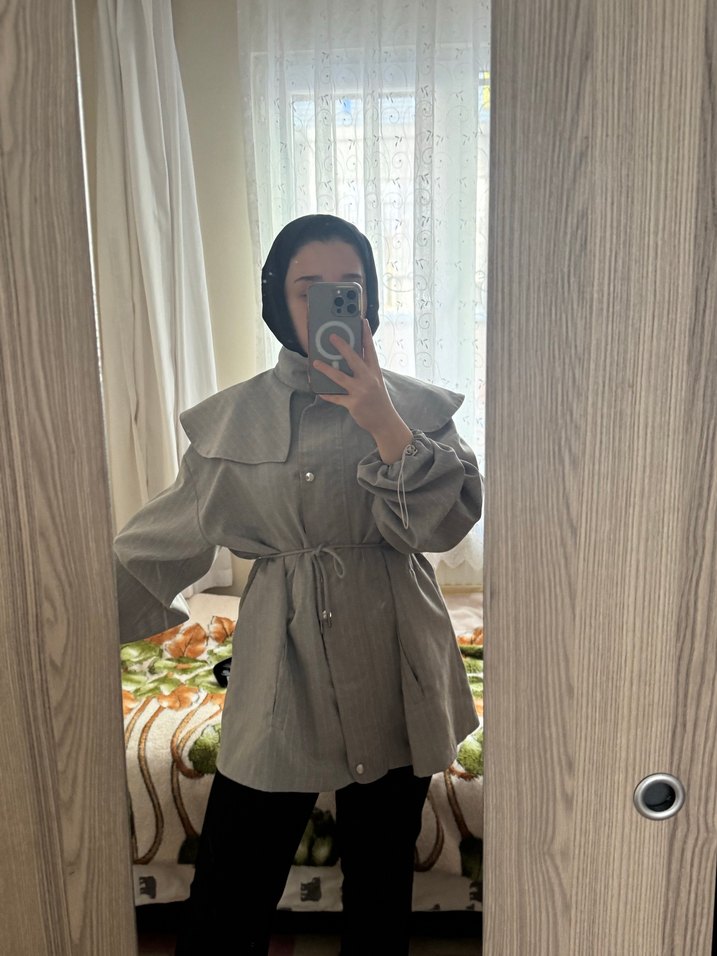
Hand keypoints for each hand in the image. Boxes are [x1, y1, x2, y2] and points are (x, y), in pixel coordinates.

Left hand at [312, 318, 412, 462]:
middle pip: (354, 359)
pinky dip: (328, 395)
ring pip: (341, 377)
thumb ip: (364, 370)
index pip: (370, 349)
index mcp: (374, 371)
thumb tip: (346, 360)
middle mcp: (368, 379)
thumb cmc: (378, 400)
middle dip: (343, 347)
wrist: (385, 422)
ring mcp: (361, 391)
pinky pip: (337, 398)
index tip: (361, 320)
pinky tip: (319, 391)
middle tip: (332, 336)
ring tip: (315, 363)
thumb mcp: (375, 382)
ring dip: (326, 370)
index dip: (366, 334)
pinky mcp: (354, 404)